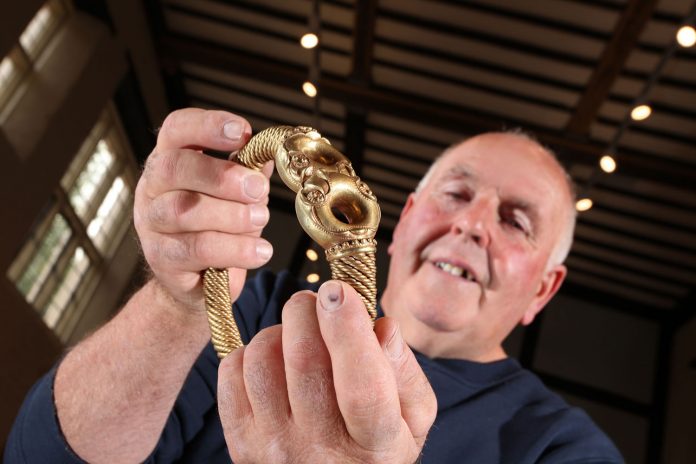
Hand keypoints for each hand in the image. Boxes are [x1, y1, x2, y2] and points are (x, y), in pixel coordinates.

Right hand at [134, 108, 273, 311]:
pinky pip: (195, 250)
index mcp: (171, 160)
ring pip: (183, 210)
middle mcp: (153, 188)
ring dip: (230, 214)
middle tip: (258, 188)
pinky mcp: (162, 259)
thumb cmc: (218, 229)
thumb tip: (275, 152)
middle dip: (221, 175)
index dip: (207, 125)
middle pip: (174, 167)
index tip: (242, 131)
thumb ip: (250, 172)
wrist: (197, 283)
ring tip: (260, 219)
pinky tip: (260, 251)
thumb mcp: (237, 196)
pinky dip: (234, 249)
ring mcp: (152, 224)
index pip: (176, 129)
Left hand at [218, 281, 436, 462]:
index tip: (340, 290)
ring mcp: (275, 447)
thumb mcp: (411, 420)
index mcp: (374, 443)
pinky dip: (250, 351)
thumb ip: (405, 372)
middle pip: (304, 360)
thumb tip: (382, 325)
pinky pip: (232, 373)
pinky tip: (274, 359)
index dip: (348, 331)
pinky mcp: (241, 441)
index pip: (361, 386)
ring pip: (263, 360)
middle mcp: (321, 449)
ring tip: (299, 335)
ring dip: (280, 330)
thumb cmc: (373, 448)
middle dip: (307, 311)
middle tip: (318, 300)